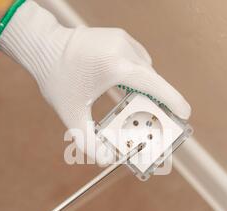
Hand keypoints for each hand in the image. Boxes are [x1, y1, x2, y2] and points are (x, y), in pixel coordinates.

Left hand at [0, 0, 190, 163]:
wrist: (41, 44)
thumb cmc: (55, 78)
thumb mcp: (70, 113)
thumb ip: (88, 141)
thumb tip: (106, 160)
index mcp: (114, 67)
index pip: (154, 84)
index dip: (173, 100)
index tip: (185, 113)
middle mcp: (122, 49)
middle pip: (151, 79)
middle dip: (157, 99)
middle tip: (157, 118)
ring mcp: (121, 39)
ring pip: (145, 68)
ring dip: (145, 85)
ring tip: (138, 104)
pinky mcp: (118, 35)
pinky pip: (137, 57)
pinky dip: (138, 73)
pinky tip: (126, 85)